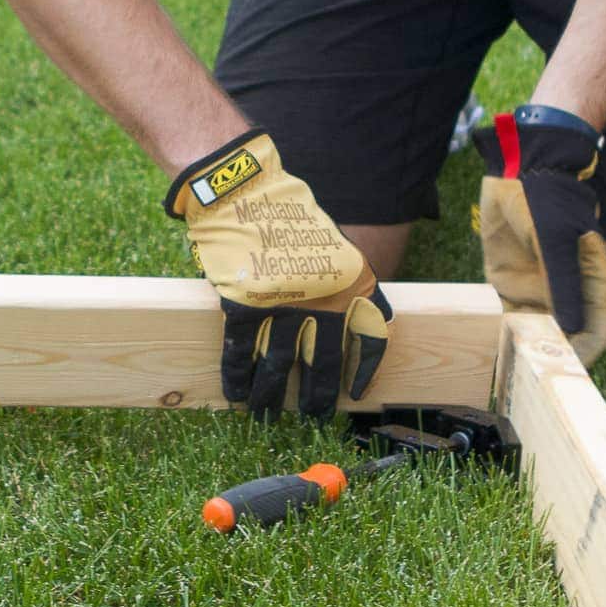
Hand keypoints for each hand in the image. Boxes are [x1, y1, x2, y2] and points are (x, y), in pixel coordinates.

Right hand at [166, 130, 392, 417]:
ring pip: (278, 366)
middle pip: (323, 364)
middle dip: (315, 396)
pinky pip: (240, 352)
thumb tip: (352, 322)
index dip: (362, 371)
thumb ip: (343, 284)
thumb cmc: (289, 215)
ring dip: (271, 395)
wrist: (246, 190)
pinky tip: (235, 394)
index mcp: (350, 285)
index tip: (355, 394)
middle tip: (310, 415)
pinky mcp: (242, 305)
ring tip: (266, 414)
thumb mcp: (334, 246)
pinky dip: (236, 376)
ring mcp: (281, 306)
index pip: (370, 340)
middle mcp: (322, 301)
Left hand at [472, 107, 605, 364]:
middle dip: (553, 357)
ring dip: (527, 349)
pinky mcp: (511, 285)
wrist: (517, 171)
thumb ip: (562, 283)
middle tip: (533, 375)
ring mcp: (539, 290)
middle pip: (566, 338)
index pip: (595, 330)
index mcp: (589, 282)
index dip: (584, 354)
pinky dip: (504, 334)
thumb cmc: (547, 201)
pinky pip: (511, 319)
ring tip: (513, 369)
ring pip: (537, 333)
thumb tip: (572, 329)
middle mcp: (566, 292)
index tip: (564, 371)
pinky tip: (495, 349)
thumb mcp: (553, 241)